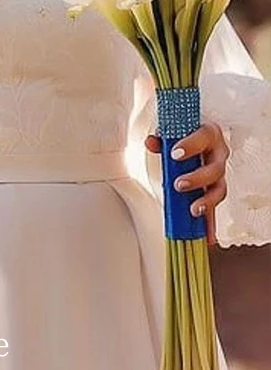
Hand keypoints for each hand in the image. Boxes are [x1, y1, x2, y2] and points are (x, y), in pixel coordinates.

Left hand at [145, 121, 228, 246]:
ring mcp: (218, 175)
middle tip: (179, 184)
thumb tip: (151, 141)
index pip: (204, 138)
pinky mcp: (213, 191)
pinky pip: (214, 208)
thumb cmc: (185, 134)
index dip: (191, 146)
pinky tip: (207, 238)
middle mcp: (218, 156)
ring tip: (194, 210)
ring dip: (206, 202)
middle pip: (214, 169)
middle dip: (197, 178)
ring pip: (218, 190)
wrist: (196, 136)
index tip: (174, 153)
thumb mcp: (173, 132)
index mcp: (209, 135)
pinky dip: (210, 224)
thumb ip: (161, 138)